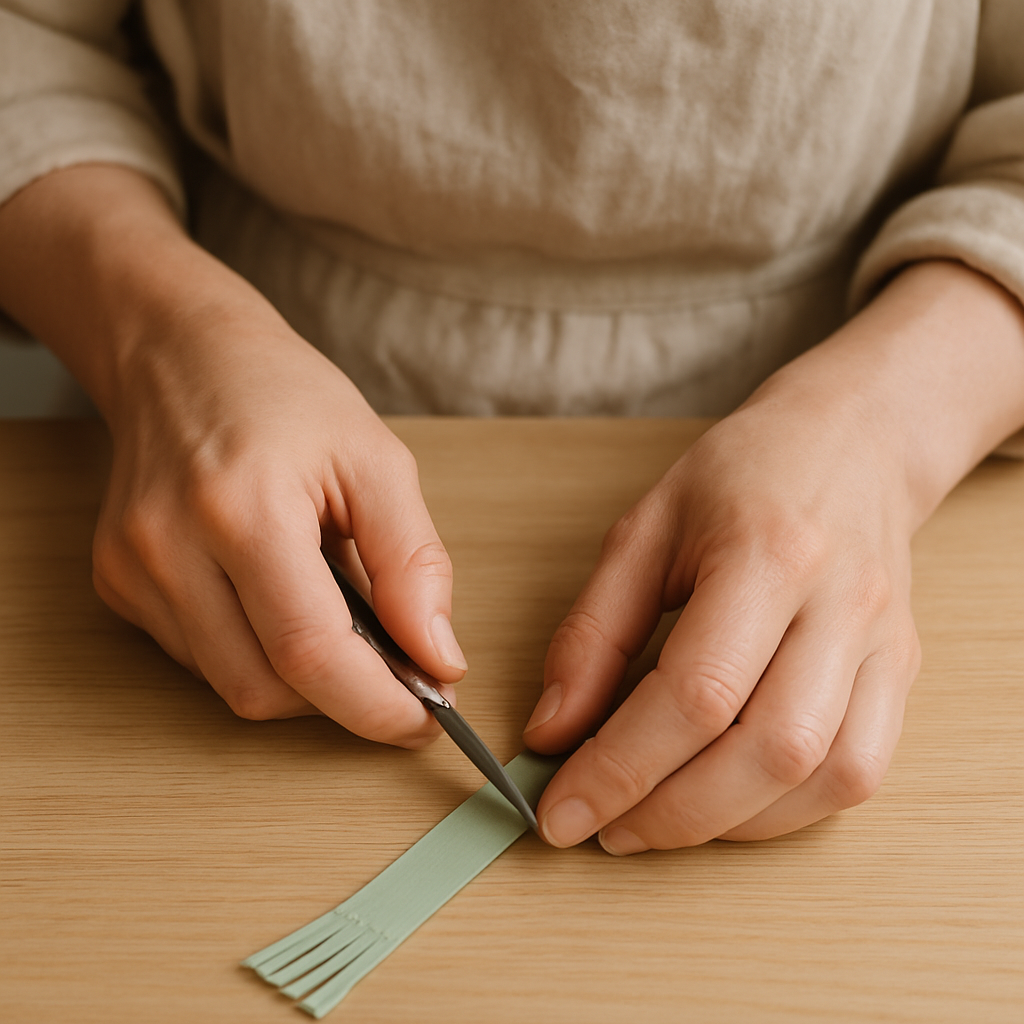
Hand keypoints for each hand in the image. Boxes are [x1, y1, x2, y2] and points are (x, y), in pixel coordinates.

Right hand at [91, 298, 466, 744]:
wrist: (181, 354)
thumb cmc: (285, 395)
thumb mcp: (376, 460)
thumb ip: (414, 564)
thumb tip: (439, 657)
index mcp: (243, 508)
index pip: (311, 652)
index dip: (377, 705)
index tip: (427, 717)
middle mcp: (169, 547)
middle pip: (264, 690)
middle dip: (342, 697)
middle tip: (396, 667)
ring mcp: (133, 570)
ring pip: (232, 684)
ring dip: (300, 675)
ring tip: (336, 611)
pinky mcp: (119, 583)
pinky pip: (202, 658)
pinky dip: (257, 650)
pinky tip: (280, 598)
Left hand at [524, 261, 1023, 850]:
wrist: (852, 440)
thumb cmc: (742, 475)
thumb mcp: (644, 531)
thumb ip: (593, 632)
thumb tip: (550, 730)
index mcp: (767, 555)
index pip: (695, 694)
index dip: (621, 768)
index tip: (561, 808)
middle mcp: (840, 605)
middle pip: (767, 751)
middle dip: (671, 814)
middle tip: (602, 829)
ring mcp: (884, 642)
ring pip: (825, 776)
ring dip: (729, 823)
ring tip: (654, 822)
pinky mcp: (903, 670)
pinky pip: (860, 773)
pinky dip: (786, 810)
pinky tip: (727, 803)